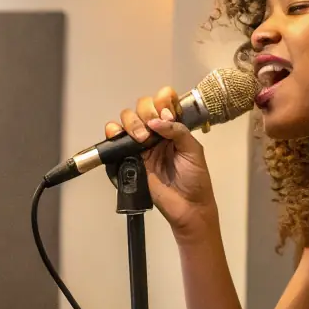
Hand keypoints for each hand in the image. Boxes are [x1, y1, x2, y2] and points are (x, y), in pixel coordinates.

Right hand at [106, 86, 217, 240]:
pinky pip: (116, 139)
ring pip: (128, 119)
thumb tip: (155, 121)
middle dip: (145, 112)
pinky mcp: (131, 158)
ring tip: (141, 139)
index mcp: (174, 127)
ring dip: (132, 123)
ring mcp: (142, 145)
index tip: (165, 115)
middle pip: (142, 107)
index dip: (161, 101)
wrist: (187, 206)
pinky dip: (113, 132)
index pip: (162, 101)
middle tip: (151, 131)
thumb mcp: (194, 150)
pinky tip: (118, 135)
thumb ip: (178, 131)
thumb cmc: (195, 179)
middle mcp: (157, 132)